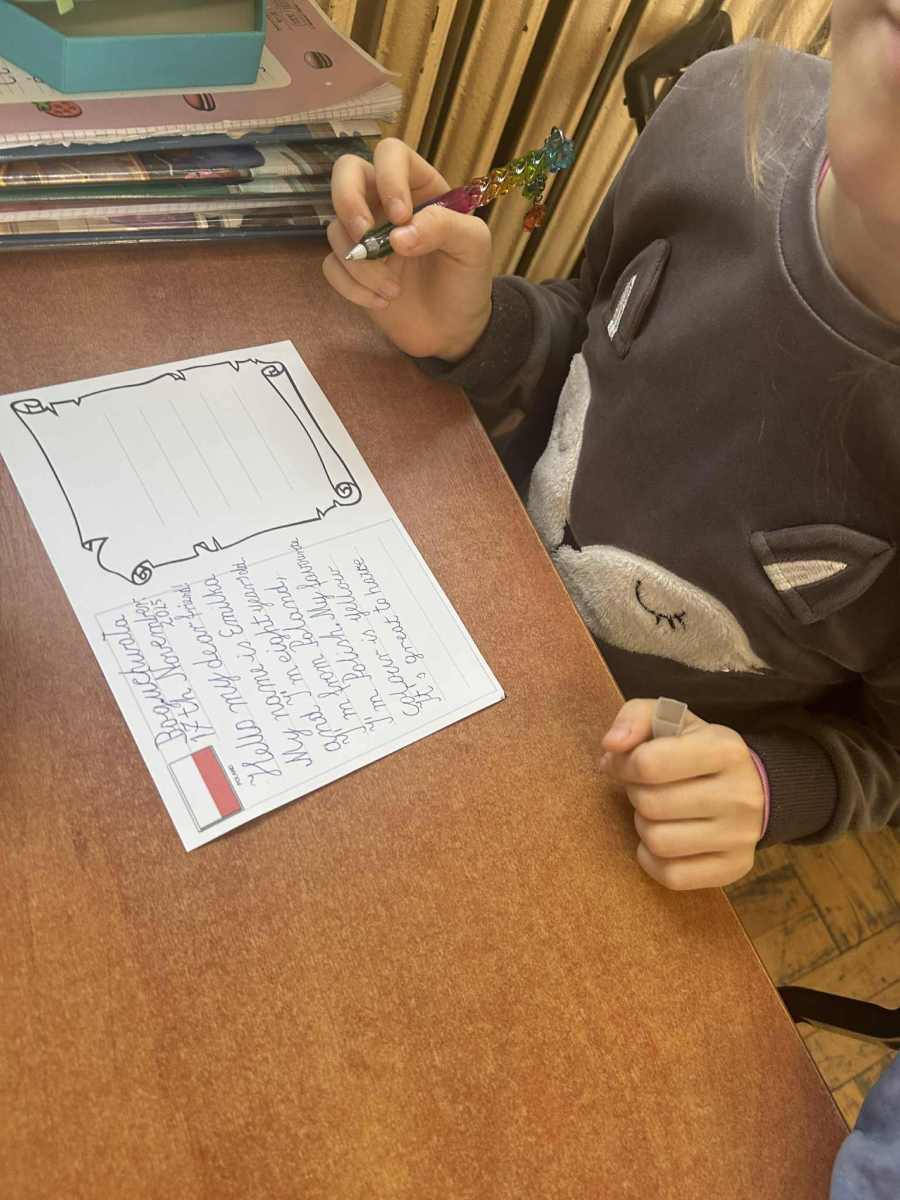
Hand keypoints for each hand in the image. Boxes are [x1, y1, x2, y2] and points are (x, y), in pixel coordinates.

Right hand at [323, 137, 493, 360]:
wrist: (453, 331)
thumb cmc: (466, 281)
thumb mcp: (473, 247)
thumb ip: (444, 227)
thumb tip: (397, 235)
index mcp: (419, 187)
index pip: (390, 154)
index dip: (389, 178)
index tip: (401, 216)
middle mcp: (385, 204)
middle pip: (344, 172)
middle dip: (347, 201)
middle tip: (365, 235)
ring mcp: (365, 236)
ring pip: (335, 228)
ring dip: (362, 265)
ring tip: (393, 291)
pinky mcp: (351, 269)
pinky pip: (331, 266)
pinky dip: (352, 287)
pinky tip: (381, 303)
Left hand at [600, 699, 765, 890]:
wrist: (753, 785)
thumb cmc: (699, 750)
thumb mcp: (672, 719)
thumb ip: (635, 717)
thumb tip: (611, 745)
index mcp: (725, 750)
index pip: (650, 763)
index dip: (624, 765)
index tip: (625, 764)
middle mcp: (740, 794)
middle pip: (651, 804)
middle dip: (635, 795)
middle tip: (645, 788)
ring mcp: (741, 836)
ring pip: (658, 842)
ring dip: (644, 826)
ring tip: (657, 813)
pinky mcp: (735, 867)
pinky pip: (672, 876)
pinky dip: (654, 860)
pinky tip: (664, 839)